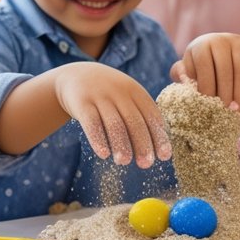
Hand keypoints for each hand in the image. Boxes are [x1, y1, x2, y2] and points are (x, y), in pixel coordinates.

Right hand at [55, 62, 170, 167]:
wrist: (76, 75)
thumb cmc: (108, 95)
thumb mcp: (126, 96)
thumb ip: (140, 115)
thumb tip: (156, 148)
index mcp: (135, 91)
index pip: (151, 115)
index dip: (159, 136)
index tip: (164, 156)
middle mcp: (120, 92)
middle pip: (134, 120)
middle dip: (142, 143)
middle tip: (146, 164)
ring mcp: (100, 96)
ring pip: (113, 123)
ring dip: (121, 144)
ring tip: (125, 161)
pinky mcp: (82, 103)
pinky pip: (91, 123)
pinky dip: (98, 139)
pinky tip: (103, 154)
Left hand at [170, 32, 239, 110]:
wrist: (217, 51)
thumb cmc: (199, 68)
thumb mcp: (188, 69)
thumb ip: (181, 75)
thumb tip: (184, 79)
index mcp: (200, 45)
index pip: (205, 67)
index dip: (207, 87)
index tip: (210, 104)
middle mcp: (219, 40)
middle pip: (225, 68)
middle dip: (226, 91)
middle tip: (227, 109)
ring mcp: (237, 42)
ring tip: (238, 107)